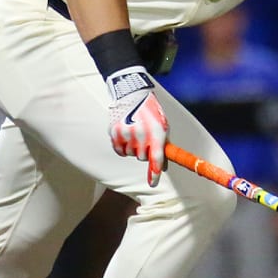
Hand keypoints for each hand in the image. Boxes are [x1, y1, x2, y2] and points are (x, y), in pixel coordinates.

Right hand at [106, 66, 168, 186]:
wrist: (132, 94)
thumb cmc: (150, 111)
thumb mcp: (162, 125)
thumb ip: (162, 145)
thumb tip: (161, 165)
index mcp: (156, 132)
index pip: (156, 158)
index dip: (154, 172)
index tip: (153, 183)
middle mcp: (141, 134)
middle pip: (142, 157)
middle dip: (145, 151)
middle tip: (145, 138)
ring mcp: (126, 133)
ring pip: (130, 154)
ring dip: (133, 148)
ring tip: (135, 132)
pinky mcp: (115, 132)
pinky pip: (119, 150)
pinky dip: (123, 146)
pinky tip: (126, 134)